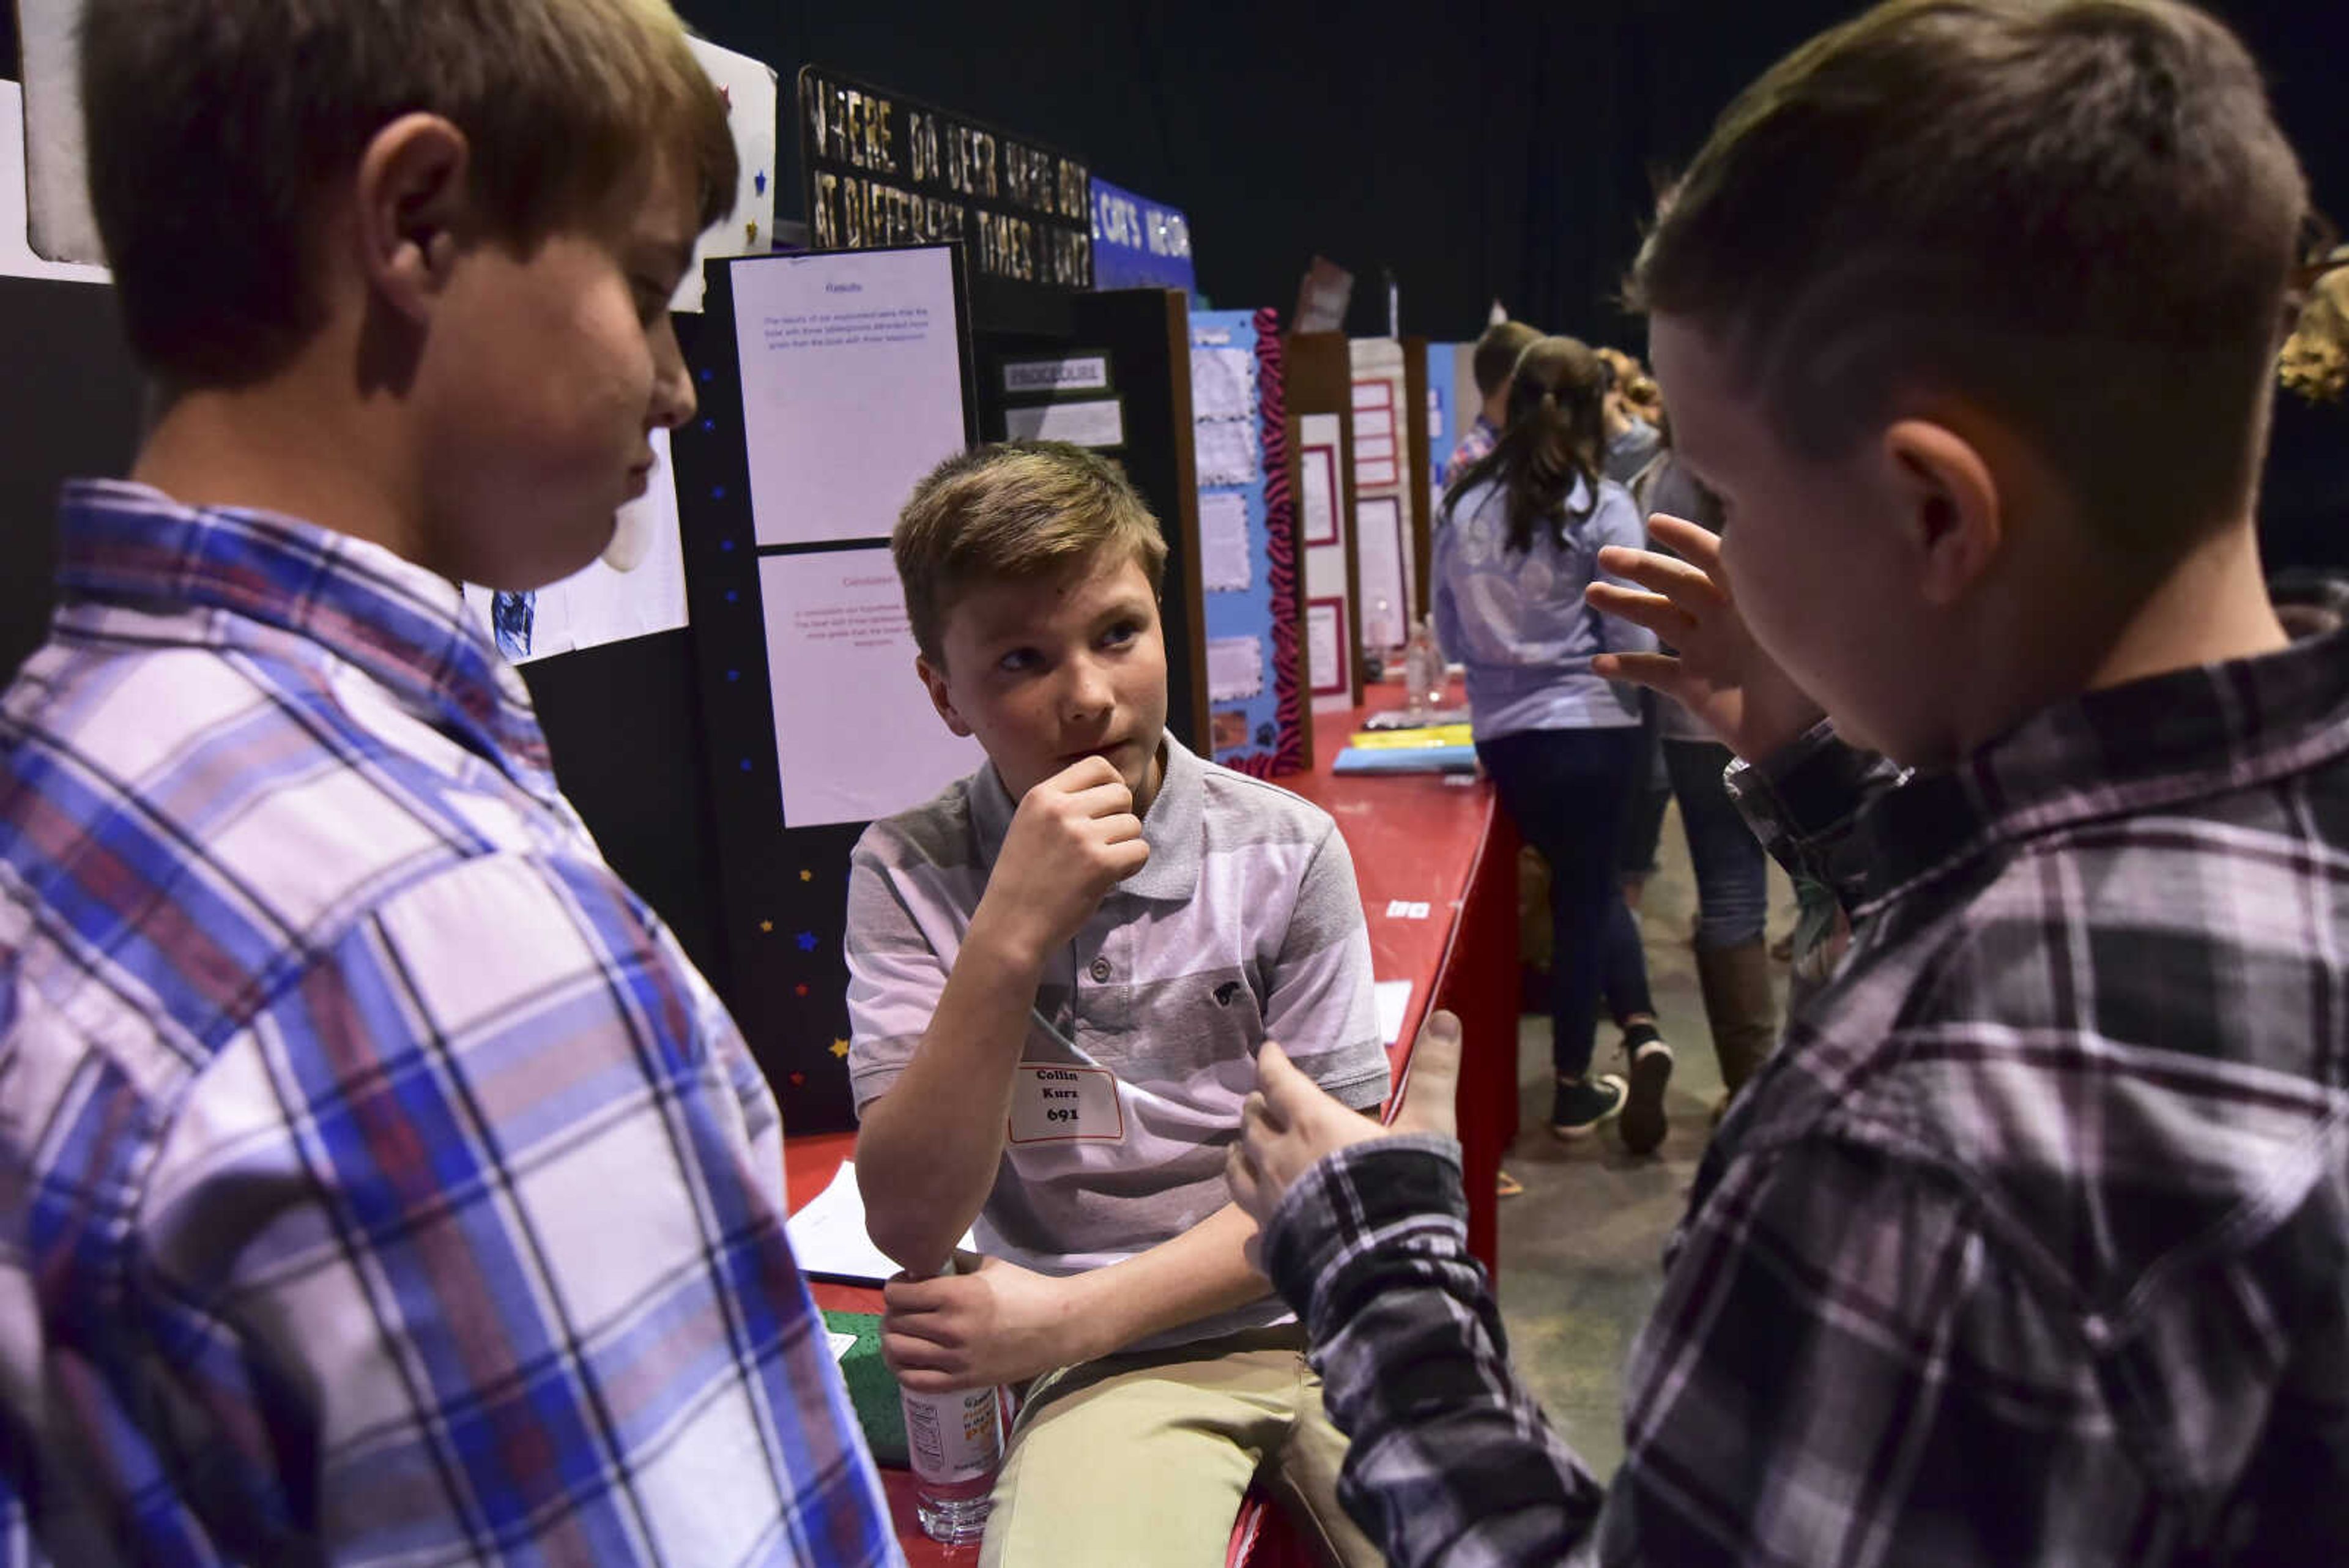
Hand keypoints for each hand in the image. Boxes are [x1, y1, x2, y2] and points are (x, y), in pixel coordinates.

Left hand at [882, 1252, 1091, 1392]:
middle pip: (894, 1322)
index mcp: (956, 1294)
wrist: (1059, 1327)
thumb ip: (953, 1262)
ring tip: (903, 1333)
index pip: (897, 1294)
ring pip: (898, 1352)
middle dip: (893, 1313)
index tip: (903, 1286)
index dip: (894, 1288)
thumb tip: (922, 1263)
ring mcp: (956, 1358)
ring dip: (893, 1340)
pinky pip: (915, 1381)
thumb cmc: (1026, 1290)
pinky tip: (907, 1359)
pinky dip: (902, 1369)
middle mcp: (951, 1327)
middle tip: (904, 1310)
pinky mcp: (963, 1381)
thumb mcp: (988, 1265)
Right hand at [971, 756, 1148, 965]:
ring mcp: (1081, 837)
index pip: (1097, 766)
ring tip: (1100, 863)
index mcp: (1041, 795)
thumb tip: (1111, 786)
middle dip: (1120, 817)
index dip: (1111, 784)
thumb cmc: (1022, 879)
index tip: (1107, 807)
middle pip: (1121, 793)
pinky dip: (1132, 865)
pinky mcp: (1100, 865)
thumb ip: (1063, 802)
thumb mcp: (1030, 824)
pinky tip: (1109, 877)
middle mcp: (1061, 810)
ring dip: (1125, 845)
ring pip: (1134, 824)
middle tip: (1102, 843)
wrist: (1011, 926)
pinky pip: (1140, 851)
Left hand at [1225, 1011, 1464, 1271]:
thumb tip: (1447, 1016)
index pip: (1278, 1082)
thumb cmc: (1408, 1191)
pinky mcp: (1270, 1248)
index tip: (1268, 1050)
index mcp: (1312, 1124)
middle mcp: (1279, 1160)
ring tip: (1242, 1152)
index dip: (1271, 1062)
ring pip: (1237, 1173)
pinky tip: (1256, 1236)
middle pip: (1251, 1124)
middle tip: (1262, 1101)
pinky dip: (1252, 1230)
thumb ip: (1434, 1073)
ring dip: (1240, 1156)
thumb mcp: (1431, 1127)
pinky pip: (1250, 1237)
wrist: (1389, 1270)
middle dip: (1256, 1107)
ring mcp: (1269, 1207)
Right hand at [1584, 513, 1824, 761]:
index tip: (1654, 522)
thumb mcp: (1795, 623)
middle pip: (1677, 583)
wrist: (1808, 741)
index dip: (1685, 539)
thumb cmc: (1811, 679)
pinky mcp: (1694, 687)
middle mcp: (1724, 617)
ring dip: (1626, 605)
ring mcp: (1706, 651)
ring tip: (1594, 593)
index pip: (1715, 557)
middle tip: (1606, 555)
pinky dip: (1625, 668)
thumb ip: (1773, 587)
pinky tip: (1598, 664)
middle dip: (1641, 567)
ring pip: (1659, 618)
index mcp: (1750, 598)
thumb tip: (1747, 544)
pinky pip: (1653, 673)